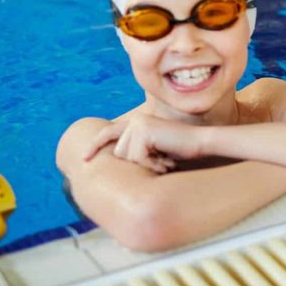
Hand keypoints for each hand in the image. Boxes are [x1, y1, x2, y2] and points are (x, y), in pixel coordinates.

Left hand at [84, 114, 202, 171]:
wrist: (201, 144)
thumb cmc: (181, 151)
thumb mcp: (154, 152)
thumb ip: (136, 152)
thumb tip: (116, 163)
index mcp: (136, 122)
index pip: (109, 132)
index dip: (96, 145)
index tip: (84, 158)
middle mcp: (135, 120)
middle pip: (118, 153)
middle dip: (138, 163)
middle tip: (161, 162)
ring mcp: (139, 123)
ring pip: (125, 156)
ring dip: (146, 165)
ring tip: (164, 160)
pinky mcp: (144, 130)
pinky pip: (137, 157)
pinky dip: (151, 164)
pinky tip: (166, 161)